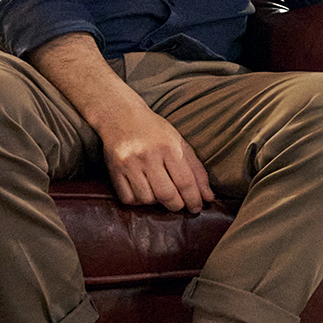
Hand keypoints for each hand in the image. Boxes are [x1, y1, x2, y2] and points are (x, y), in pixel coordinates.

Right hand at [95, 97, 212, 210]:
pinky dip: (138, 201)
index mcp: (169, 147)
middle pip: (166, 194)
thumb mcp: (180, 143)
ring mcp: (129, 163)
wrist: (120, 115)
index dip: (193, 199)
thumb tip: (209, 197)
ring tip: (159, 192)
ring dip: (156, 202)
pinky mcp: (114, 170)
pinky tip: (143, 190)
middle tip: (179, 204)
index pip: (185, 182)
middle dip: (177, 205)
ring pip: (147, 199)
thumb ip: (196, 170)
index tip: (196, 208)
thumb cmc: (155, 131)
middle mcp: (148, 155)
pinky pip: (128, 198)